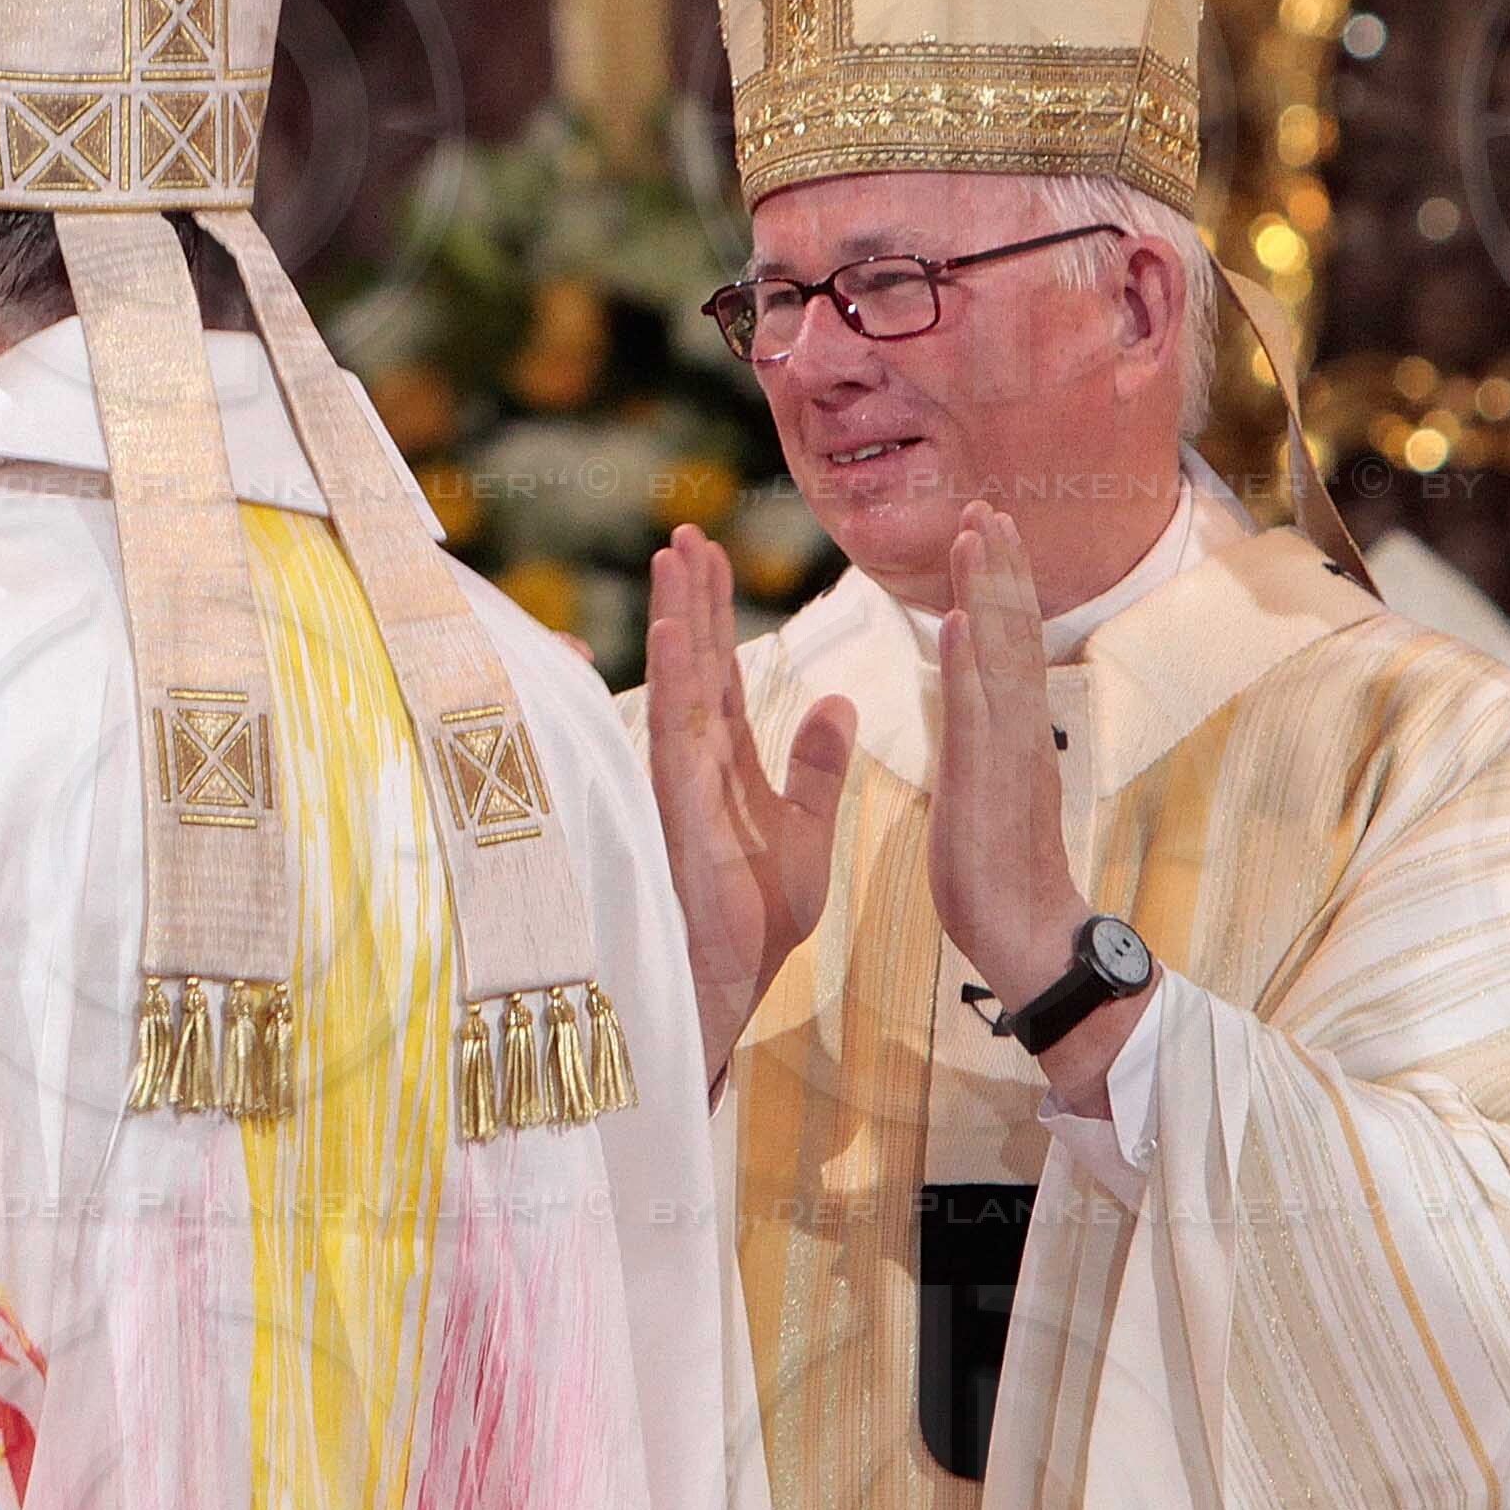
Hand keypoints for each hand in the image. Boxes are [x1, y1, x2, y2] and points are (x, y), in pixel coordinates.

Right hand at [642, 529, 853, 1078]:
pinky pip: (674, 732)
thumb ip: (816, 764)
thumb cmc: (758, 914)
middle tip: (687, 532)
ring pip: (678, 683)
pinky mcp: (678, 807)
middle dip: (691, 596)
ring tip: (674, 558)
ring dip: (676, 619)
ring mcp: (679, 780)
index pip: (719, 669)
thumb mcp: (807, 825)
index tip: (711, 552)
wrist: (736, 977)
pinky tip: (675, 633)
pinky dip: (673, 680)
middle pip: (694, 661)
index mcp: (725, 761)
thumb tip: (835, 701)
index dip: (715, 609)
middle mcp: (694, 760)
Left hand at [927, 505, 1129, 1100]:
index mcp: (1011, 733)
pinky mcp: (985, 785)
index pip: (1007, 643)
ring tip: (980, 533)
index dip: (1000, 584)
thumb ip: (977, 739)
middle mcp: (1017, 731)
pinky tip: (965, 621)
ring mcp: (1006, 754)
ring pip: (1001, 657)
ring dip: (992, 591)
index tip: (987, 528)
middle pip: (1014, 632)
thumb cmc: (997, 873)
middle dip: (1001, 567)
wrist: (1025, 937)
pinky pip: (977, 715)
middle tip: (988, 503)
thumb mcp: (981, 787)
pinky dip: (973, 666)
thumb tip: (967, 700)